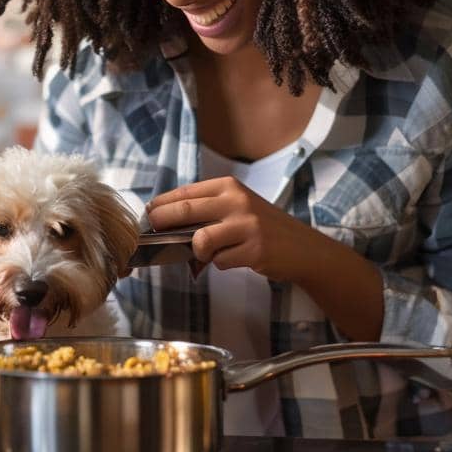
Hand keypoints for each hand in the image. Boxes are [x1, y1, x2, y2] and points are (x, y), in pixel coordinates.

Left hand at [146, 177, 329, 284]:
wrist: (303, 247)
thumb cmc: (263, 226)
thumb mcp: (237, 207)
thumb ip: (207, 209)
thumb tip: (165, 220)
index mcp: (229, 186)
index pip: (185, 192)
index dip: (161, 204)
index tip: (149, 213)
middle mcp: (237, 201)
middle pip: (184, 211)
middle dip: (162, 222)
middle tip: (154, 231)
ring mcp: (247, 226)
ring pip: (200, 240)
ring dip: (197, 252)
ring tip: (206, 254)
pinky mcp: (254, 250)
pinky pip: (219, 262)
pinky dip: (220, 264)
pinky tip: (234, 259)